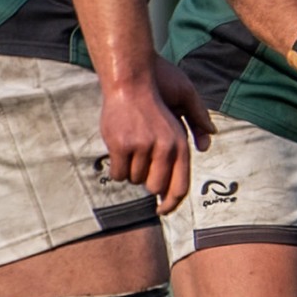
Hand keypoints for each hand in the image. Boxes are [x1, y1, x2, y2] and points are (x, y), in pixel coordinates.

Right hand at [100, 56, 214, 214]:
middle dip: (145, 183)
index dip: (171, 204)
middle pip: (154, 188)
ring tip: (131, 147)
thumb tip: (169, 193)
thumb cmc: (151, 111)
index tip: (162, 211)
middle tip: (140, 165)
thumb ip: (176, 159)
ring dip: (129, 170)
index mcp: (181, 146)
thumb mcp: (174, 131)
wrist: (130, 84)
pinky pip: (117, 174)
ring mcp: (142, 147)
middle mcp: (165, 148)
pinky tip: (118, 151)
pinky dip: (116, 168)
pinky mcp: (121, 145)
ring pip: (133, 180)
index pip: (180, 187)